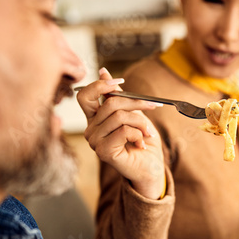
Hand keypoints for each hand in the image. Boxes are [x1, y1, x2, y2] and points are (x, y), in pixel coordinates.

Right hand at [77, 68, 165, 199]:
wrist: (151, 167)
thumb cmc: (142, 141)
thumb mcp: (132, 113)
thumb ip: (118, 96)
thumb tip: (103, 71)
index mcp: (94, 119)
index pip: (85, 95)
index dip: (101, 85)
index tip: (121, 82)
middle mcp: (90, 130)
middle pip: (110, 103)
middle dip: (136, 102)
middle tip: (153, 106)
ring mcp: (95, 142)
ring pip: (119, 116)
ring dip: (141, 122)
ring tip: (148, 133)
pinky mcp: (104, 151)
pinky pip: (124, 131)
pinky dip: (138, 134)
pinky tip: (141, 144)